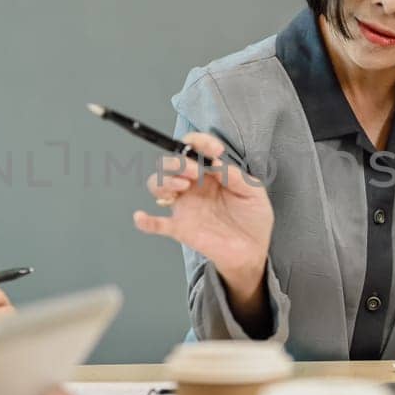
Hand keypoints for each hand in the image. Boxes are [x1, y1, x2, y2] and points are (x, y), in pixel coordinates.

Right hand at [132, 131, 273, 317]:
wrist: (252, 251)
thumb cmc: (253, 219)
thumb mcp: (254, 192)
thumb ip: (237, 177)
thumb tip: (216, 163)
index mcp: (210, 173)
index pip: (193, 149)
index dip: (198, 143)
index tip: (214, 150)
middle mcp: (193, 186)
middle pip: (170, 164)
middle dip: (179, 162)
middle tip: (197, 171)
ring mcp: (185, 206)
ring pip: (158, 186)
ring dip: (164, 180)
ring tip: (182, 185)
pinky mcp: (181, 228)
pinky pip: (158, 224)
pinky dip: (146, 221)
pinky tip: (141, 217)